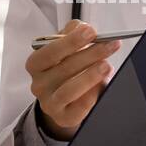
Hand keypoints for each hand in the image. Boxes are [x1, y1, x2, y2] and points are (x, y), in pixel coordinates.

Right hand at [26, 19, 120, 140]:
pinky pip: (77, 108)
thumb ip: (72, 32)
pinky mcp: (63, 117)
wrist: (62, 100)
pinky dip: (90, 95)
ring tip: (107, 65)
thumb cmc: (65, 68)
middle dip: (90, 54)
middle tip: (109, 45)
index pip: (50, 51)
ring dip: (90, 76)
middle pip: (63, 68)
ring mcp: (49, 102)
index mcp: (36, 64)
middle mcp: (39, 84)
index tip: (91, 31)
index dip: (71, 41)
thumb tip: (85, 28)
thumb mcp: (64, 47)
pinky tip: (102, 84)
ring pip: (68, 90)